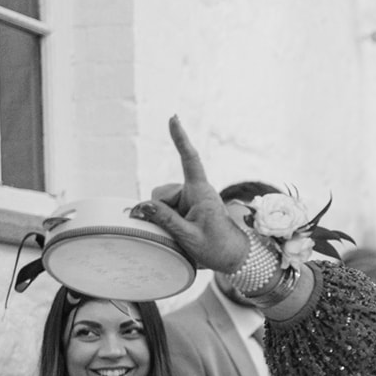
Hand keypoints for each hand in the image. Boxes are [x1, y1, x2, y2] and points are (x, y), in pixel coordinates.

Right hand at [132, 116, 249, 272]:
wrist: (232, 257)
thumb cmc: (216, 247)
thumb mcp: (188, 237)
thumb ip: (166, 220)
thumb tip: (143, 206)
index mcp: (201, 192)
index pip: (190, 160)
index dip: (180, 138)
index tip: (173, 118)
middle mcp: (195, 191)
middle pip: (161, 194)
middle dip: (161, 212)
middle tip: (181, 233)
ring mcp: (190, 198)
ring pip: (160, 203)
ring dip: (165, 218)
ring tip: (185, 233)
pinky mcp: (186, 206)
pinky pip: (164, 209)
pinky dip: (166, 220)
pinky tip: (180, 232)